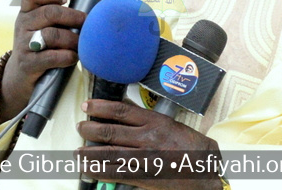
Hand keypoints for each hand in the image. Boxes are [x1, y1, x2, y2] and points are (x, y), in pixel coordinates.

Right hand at [0, 0, 85, 119]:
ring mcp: (23, 45)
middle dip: (72, 17)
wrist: (19, 76)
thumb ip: (54, 15)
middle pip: (49, 13)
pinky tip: (73, 57)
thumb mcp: (39, 26)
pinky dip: (67, 56)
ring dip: (72, 39)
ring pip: (51, 35)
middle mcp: (22, 25)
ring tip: (80, 44)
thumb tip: (85, 12)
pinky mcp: (28, 64)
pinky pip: (51, 57)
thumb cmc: (38, 47)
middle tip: (85, 23)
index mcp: (26, 12)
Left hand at [76, 100, 222, 189]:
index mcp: (155, 122)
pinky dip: (98, 170)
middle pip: (110, 131)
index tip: (88, 105)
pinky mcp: (143, 177)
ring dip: (89, 152)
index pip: (122, 111)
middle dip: (90, 129)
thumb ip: (148, 118)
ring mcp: (144, 159)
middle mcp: (148, 139)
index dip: (101, 107)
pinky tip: (87, 168)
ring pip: (108, 153)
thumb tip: (125, 107)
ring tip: (77, 150)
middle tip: (80, 126)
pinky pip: (114, 173)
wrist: (204, 172)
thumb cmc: (191, 147)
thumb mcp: (172, 124)